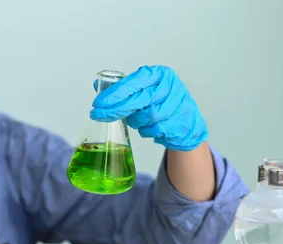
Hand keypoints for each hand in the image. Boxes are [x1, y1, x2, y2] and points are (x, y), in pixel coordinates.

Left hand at [90, 65, 207, 150]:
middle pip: (138, 100)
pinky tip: (146, 127)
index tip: (98, 103)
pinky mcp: (178, 121)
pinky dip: (146, 131)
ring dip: (135, 121)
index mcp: (159, 74)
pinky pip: (154, 129)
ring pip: (147, 116)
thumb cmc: (161, 102)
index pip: (133, 81)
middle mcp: (169, 86)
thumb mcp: (144, 89)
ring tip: (134, 120)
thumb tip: (97, 86)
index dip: (114, 93)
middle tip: (99, 116)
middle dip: (115, 110)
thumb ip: (123, 87)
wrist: (185, 120)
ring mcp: (176, 104)